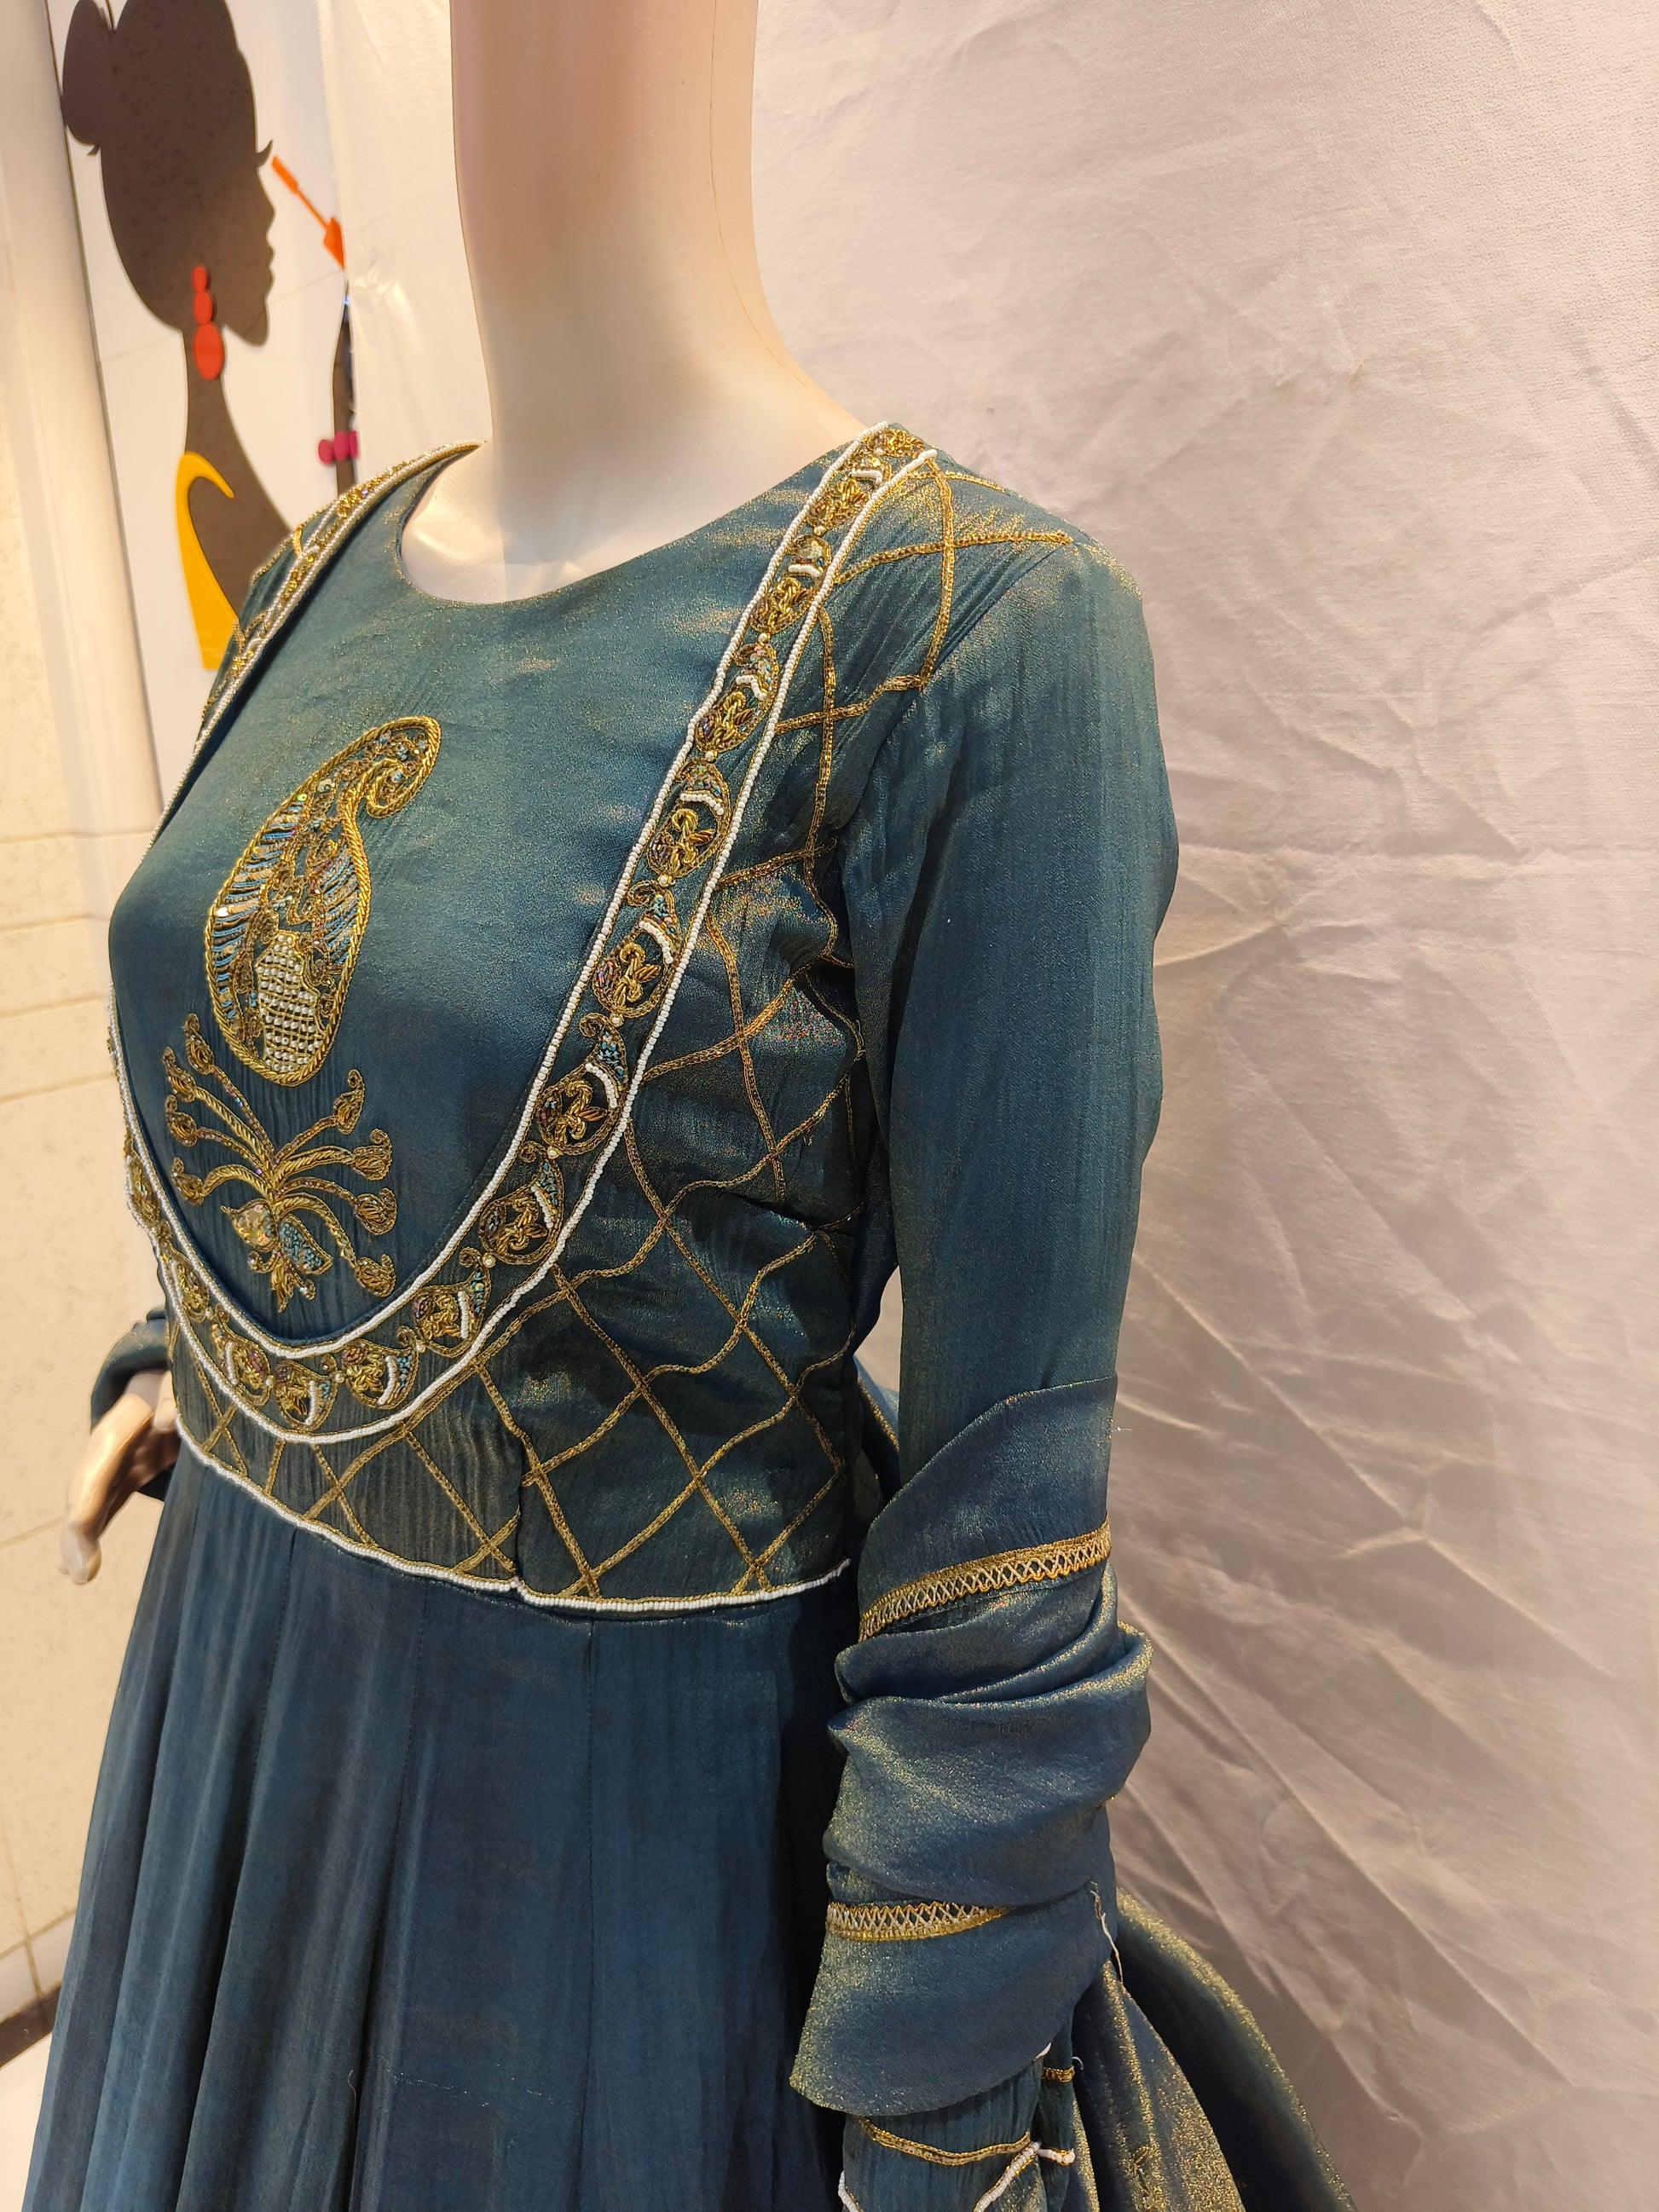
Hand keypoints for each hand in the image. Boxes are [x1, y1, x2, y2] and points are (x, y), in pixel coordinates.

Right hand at [60, 1371, 177, 1584]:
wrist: (188, 1361)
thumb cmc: (191, 1368)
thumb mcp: (187, 1375)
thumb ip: (178, 1393)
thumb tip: (166, 1422)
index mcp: (126, 1417)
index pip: (100, 1458)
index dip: (87, 1495)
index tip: (78, 1528)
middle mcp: (114, 1441)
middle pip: (88, 1485)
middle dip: (80, 1528)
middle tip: (80, 1574)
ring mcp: (122, 1455)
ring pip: (93, 1499)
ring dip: (83, 1538)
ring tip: (78, 1576)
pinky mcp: (135, 1466)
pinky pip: (109, 1502)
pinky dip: (95, 1531)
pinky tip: (80, 1569)